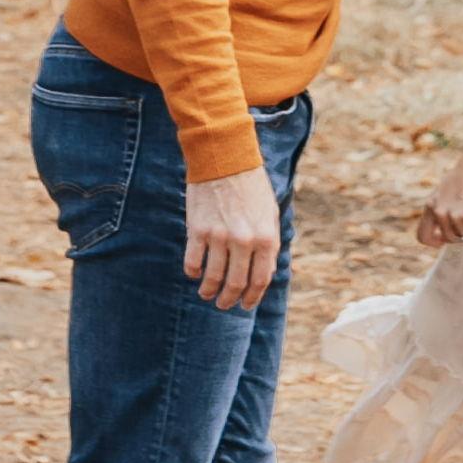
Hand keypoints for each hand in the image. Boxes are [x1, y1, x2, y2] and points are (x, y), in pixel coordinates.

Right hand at [182, 166, 283, 312]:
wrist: (225, 158)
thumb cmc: (251, 186)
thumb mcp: (270, 214)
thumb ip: (269, 244)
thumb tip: (263, 275)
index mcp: (266, 237)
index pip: (260, 280)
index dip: (252, 298)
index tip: (245, 304)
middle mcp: (243, 240)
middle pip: (235, 284)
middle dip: (229, 299)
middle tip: (224, 304)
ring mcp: (219, 236)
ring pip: (212, 278)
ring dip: (209, 292)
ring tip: (207, 294)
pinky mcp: (197, 229)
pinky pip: (193, 262)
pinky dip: (193, 273)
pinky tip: (194, 273)